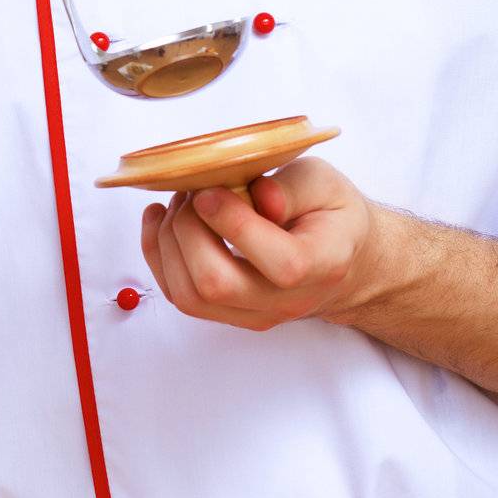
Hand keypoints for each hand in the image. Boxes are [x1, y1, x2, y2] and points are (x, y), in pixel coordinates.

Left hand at [140, 156, 382, 331]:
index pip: (280, 263)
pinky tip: (160, 220)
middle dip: (188, 230)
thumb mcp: (325, 184)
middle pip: (217, 285)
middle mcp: (286, 300)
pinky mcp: (228, 314)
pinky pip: (179, 295)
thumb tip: (259, 195)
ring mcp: (254, 313)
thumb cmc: (330, 214)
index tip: (210, 190)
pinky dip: (158, 256)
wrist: (339, 258)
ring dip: (168, 243)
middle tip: (193, 191)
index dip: (235, 224)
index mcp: (322, 264)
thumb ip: (293, 188)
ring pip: (190, 296)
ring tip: (179, 202)